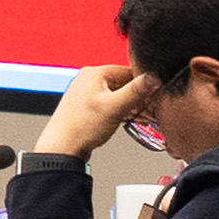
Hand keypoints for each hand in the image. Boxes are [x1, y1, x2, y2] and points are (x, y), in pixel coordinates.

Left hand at [32, 63, 150, 160]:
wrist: (63, 147)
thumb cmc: (81, 127)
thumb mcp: (115, 107)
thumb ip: (136, 91)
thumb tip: (153, 78)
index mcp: (94, 73)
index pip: (129, 70)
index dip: (144, 83)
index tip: (155, 94)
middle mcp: (89, 79)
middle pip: (124, 83)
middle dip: (138, 97)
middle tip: (148, 109)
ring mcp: (87, 93)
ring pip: (118, 94)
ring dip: (130, 105)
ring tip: (137, 116)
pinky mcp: (88, 106)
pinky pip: (110, 104)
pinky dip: (120, 111)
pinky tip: (126, 120)